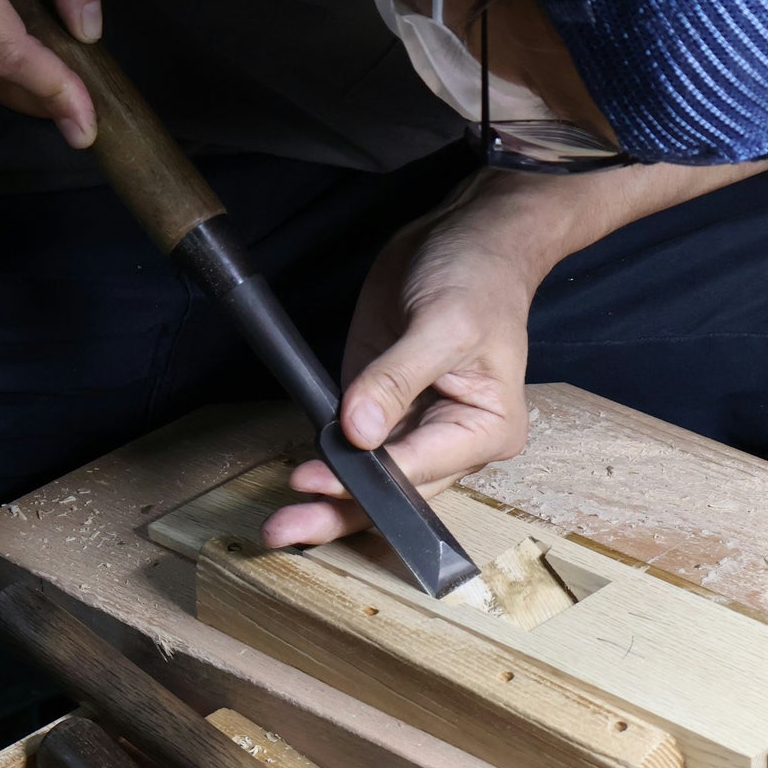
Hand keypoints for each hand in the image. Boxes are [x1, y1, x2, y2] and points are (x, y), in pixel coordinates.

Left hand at [262, 178, 539, 549]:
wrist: (468, 238)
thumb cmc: (478, 277)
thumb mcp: (443, 323)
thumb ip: (397, 379)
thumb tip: (359, 431)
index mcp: (485, 429)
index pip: (419, 469)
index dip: (366, 481)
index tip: (317, 480)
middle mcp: (451, 440)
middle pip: (393, 493)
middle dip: (339, 512)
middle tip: (286, 529)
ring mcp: (413, 427)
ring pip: (369, 482)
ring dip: (325, 503)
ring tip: (282, 524)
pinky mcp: (380, 408)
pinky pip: (351, 449)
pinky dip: (324, 467)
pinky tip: (293, 487)